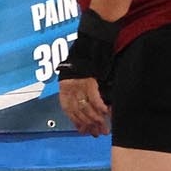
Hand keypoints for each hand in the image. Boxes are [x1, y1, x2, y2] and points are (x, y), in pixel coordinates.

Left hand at [57, 9, 119, 136]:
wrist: (93, 36)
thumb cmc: (89, 52)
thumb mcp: (81, 70)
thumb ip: (82, 84)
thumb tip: (88, 100)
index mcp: (65, 83)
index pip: (67, 107)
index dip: (75, 120)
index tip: (83, 130)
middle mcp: (69, 84)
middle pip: (76, 109)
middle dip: (87, 123)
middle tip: (96, 133)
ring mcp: (78, 81)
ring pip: (85, 105)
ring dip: (95, 118)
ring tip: (103, 127)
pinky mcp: (89, 77)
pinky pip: (94, 95)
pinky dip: (100, 105)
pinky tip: (106, 113)